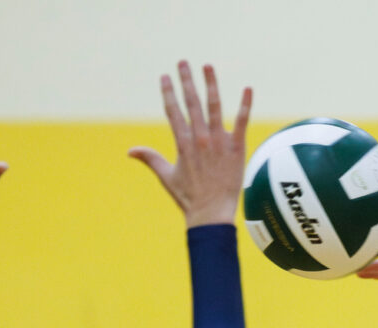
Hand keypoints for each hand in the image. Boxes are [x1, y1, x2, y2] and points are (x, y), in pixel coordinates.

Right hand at [130, 62, 251, 227]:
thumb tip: (130, 151)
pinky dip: (245, 105)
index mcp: (183, 144)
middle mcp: (200, 139)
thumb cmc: (188, 198)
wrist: (211, 214)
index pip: (173, 111)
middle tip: (183, 62)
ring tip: (207, 66)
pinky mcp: (236, 148)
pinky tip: (248, 88)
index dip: (168, 93)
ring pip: (214, 106)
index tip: (165, 76)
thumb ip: (150, 159)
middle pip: (192, 103)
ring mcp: (219, 142)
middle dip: (186, 81)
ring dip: (211, 84)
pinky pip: (242, 122)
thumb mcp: (166, 177)